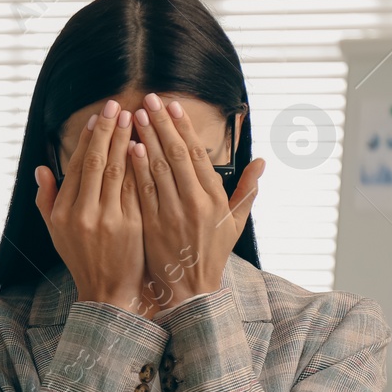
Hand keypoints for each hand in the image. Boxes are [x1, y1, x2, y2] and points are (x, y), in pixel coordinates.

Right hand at [34, 100, 143, 311]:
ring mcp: (108, 219)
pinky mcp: (131, 226)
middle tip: (117, 106)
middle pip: (97, 162)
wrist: (107, 292)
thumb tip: (42, 169)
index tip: (98, 117)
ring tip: (134, 117)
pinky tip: (144, 146)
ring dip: (126, 141)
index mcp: (64, 212)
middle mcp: (84, 213)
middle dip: (108, 131)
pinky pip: (135, 188)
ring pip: (118, 171)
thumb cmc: (82, 258)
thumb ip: (46, 198)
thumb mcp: (56, 231)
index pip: (78, 166)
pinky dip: (139, 165)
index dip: (89, 139)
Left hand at [130, 94, 264, 309]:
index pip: (198, 155)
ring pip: (158, 169)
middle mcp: (196, 203)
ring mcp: (173, 214)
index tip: (173, 106)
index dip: (185, 128)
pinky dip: (137, 169)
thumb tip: (262, 163)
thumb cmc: (212, 254)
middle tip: (150, 100)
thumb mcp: (235, 224)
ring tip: (137, 116)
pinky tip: (129, 148)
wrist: (190, 291)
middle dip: (163, 125)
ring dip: (147, 140)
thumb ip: (247, 192)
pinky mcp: (153, 226)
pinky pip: (143, 192)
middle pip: (177, 156)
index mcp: (216, 199)